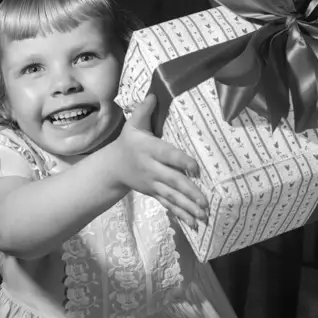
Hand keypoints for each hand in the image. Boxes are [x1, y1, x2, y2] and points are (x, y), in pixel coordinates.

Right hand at [114, 95, 208, 227]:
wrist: (113, 167)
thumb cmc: (128, 142)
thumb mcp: (133, 124)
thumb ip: (145, 110)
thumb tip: (155, 93)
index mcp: (149, 149)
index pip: (168, 155)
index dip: (181, 161)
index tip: (196, 168)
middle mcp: (151, 168)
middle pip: (172, 180)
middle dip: (189, 192)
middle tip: (205, 201)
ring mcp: (153, 183)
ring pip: (172, 196)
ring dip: (188, 207)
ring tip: (204, 215)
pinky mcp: (154, 193)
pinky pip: (169, 205)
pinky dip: (181, 215)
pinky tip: (195, 224)